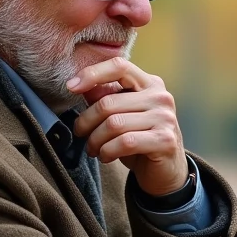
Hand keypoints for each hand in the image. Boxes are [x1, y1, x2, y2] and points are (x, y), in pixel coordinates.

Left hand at [68, 58, 188, 197]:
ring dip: (95, 140)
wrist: (165, 170)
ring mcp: (165, 118)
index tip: (71, 88)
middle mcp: (160, 97)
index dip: (92, 74)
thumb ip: (103, 97)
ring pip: (114, 124)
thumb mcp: (120, 115)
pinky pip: (125, 142)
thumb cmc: (138, 139)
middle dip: (86, 121)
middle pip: (108, 103)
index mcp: (149, 83)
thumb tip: (79, 84)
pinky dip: (107, 151)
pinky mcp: (165, 140)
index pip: (119, 66)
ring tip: (93, 149)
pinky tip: (106, 156)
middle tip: (80, 134)